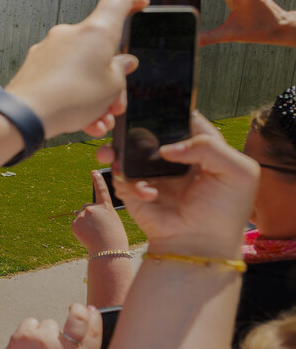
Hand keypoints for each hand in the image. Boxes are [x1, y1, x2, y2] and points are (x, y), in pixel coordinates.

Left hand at [0, 304, 101, 348]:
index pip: (94, 332)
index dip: (95, 318)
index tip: (92, 311)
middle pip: (79, 317)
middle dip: (79, 309)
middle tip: (76, 307)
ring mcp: (44, 339)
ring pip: (50, 323)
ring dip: (46, 332)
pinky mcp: (25, 333)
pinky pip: (32, 323)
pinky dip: (30, 331)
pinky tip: (28, 346)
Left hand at [6, 0, 148, 138]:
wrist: (27, 116)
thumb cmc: (68, 98)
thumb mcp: (112, 87)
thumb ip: (121, 71)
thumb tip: (122, 64)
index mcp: (95, 31)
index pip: (117, 0)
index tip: (139, 3)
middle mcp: (70, 34)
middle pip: (100, 48)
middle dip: (111, 78)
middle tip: (116, 101)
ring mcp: (50, 49)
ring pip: (81, 68)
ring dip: (93, 94)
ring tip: (99, 117)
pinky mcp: (36, 66)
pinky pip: (63, 78)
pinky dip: (74, 98)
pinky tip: (83, 120)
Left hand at [72, 170, 129, 253]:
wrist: (107, 251)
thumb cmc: (114, 238)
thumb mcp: (112, 221)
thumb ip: (100, 213)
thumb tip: (79, 212)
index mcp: (106, 206)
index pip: (101, 190)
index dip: (98, 180)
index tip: (93, 171)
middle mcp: (92, 207)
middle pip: (87, 206)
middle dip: (89, 214)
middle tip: (97, 227)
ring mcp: (82, 215)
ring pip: (80, 215)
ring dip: (84, 222)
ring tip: (93, 233)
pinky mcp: (74, 224)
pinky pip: (76, 224)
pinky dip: (80, 229)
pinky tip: (87, 236)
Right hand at [101, 112, 257, 256]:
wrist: (201, 244)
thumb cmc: (226, 209)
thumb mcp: (238, 171)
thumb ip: (208, 146)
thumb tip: (166, 149)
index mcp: (200, 147)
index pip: (183, 120)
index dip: (171, 111)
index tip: (157, 105)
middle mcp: (174, 158)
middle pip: (149, 132)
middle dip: (133, 128)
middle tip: (121, 125)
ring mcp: (153, 174)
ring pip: (127, 151)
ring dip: (116, 150)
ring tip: (110, 153)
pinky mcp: (135, 191)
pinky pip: (122, 178)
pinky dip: (131, 184)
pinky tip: (149, 196)